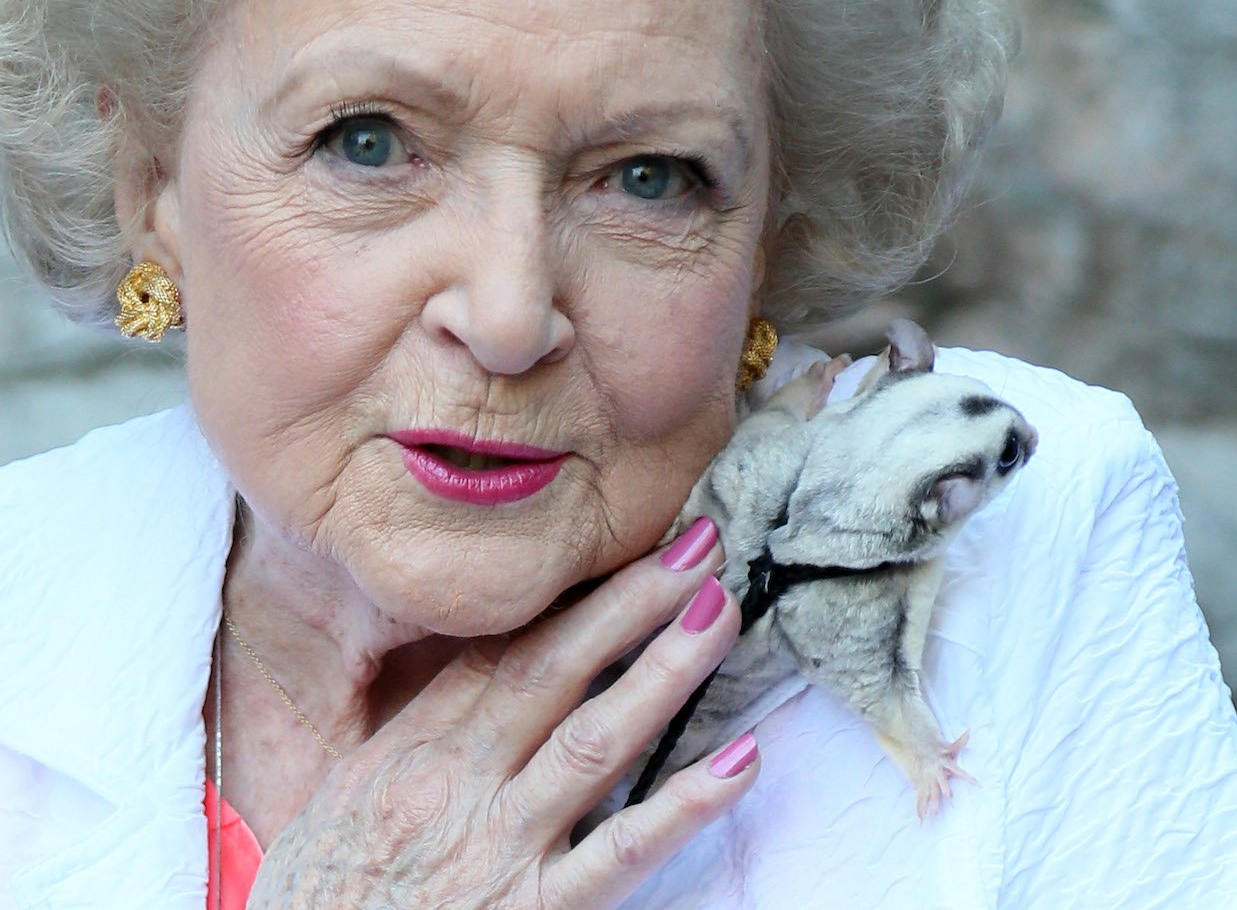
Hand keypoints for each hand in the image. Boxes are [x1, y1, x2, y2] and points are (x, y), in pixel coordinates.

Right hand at [247, 520, 754, 908]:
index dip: (573, 593)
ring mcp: (499, 845)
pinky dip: (683, 806)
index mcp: (411, 748)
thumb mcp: (344, 801)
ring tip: (719, 609)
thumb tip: (475, 687)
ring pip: (594, 738)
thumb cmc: (314, 902)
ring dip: (663, 668)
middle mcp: (458, 782)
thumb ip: (413, 740)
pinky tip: (740, 761)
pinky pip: (618, 854)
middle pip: (554, 667)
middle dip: (630, 600)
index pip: (504, 649)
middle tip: (697, 543)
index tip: (629, 546)